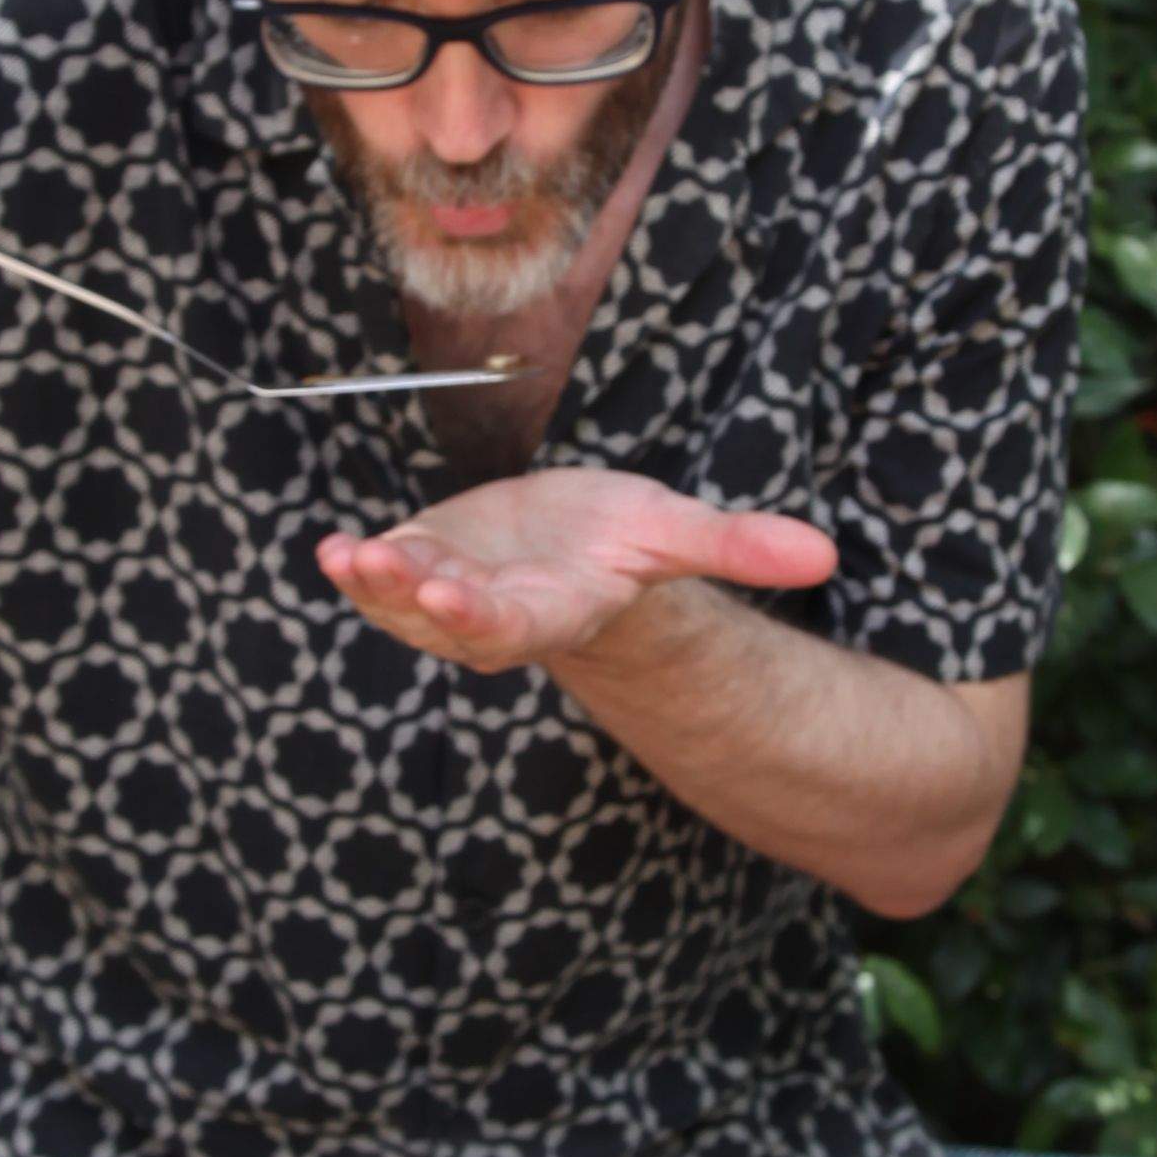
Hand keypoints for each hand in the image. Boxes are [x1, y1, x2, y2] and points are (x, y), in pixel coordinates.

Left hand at [317, 470, 836, 675]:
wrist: (571, 544)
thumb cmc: (623, 540)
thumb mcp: (676, 531)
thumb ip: (739, 546)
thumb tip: (826, 553)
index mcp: (557, 609)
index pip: (520, 625)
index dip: (485, 617)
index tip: (457, 599)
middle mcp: (496, 614)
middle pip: (452, 623)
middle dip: (419, 601)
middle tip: (389, 570)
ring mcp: (449, 596)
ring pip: (404, 606)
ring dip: (374, 586)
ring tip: (348, 554)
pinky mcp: (416, 568)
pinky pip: (378, 581)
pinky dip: (352, 571)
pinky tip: (330, 550)